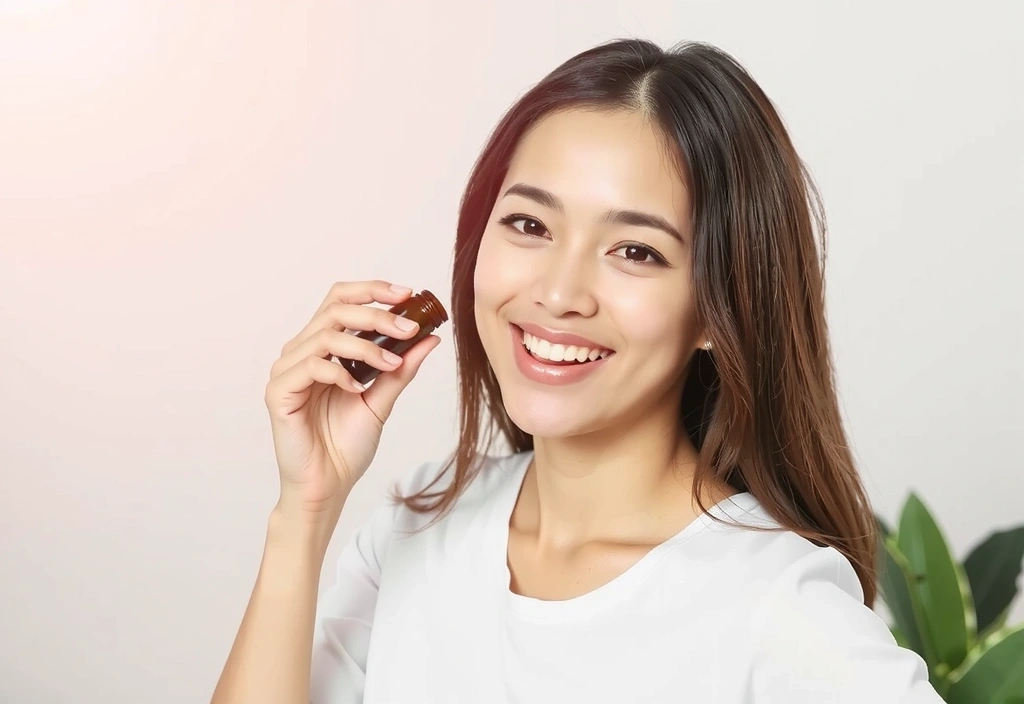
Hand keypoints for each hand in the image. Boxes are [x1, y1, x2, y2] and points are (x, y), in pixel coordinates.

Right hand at [263, 280, 440, 522]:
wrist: (328, 485)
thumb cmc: (347, 444)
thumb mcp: (382, 400)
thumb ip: (401, 368)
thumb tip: (429, 337)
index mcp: (322, 347)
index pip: (341, 300)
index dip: (372, 290)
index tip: (407, 294)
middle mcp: (302, 352)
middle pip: (335, 309)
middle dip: (376, 315)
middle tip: (408, 328)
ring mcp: (287, 371)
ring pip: (326, 336)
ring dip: (365, 346)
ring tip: (391, 364)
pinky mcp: (279, 393)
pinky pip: (310, 367)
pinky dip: (339, 373)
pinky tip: (357, 389)